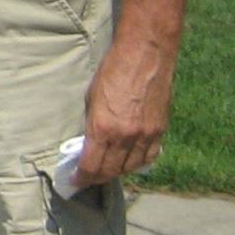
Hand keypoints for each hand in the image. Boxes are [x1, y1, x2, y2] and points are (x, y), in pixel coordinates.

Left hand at [74, 34, 173, 187]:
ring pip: (131, 168)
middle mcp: (126, 136)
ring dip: (117, 173)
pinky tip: (130, 162)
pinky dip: (137, 163)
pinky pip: (149, 157)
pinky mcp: (160, 130)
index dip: (81, 178)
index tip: (74, 180)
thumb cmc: (113, 71)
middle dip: (96, 178)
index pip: (91, 167)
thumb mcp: (92, 99)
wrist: (146, 54)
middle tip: (87, 179)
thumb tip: (89, 145)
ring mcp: (146, 135)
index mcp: (104, 128)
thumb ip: (92, 126)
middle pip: (110, 171)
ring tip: (107, 171)